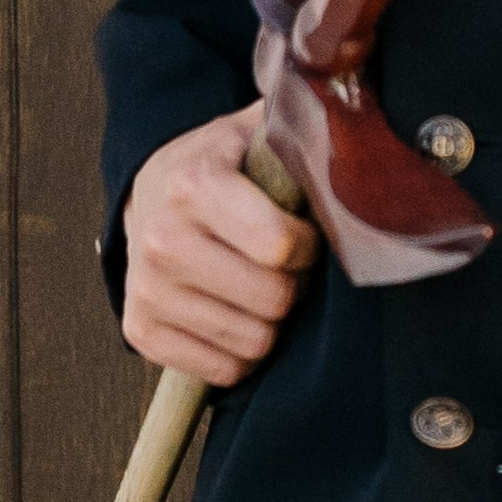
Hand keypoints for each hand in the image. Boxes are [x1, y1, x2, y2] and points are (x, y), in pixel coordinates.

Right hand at [120, 103, 319, 382]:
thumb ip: (304, 131)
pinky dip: (241, 352)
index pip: (281, 246)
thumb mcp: (256, 133)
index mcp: (194, 185)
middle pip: (273, 299)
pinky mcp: (140, 331)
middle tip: (282, 264)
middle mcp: (160, 239)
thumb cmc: (221, 165)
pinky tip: (234, 312)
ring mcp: (146, 290)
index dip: (308, 243)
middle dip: (293, 283)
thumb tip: (361, 134)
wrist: (148, 193)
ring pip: (253, 342)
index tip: (302, 232)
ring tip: (257, 283)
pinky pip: (223, 370)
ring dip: (270, 320)